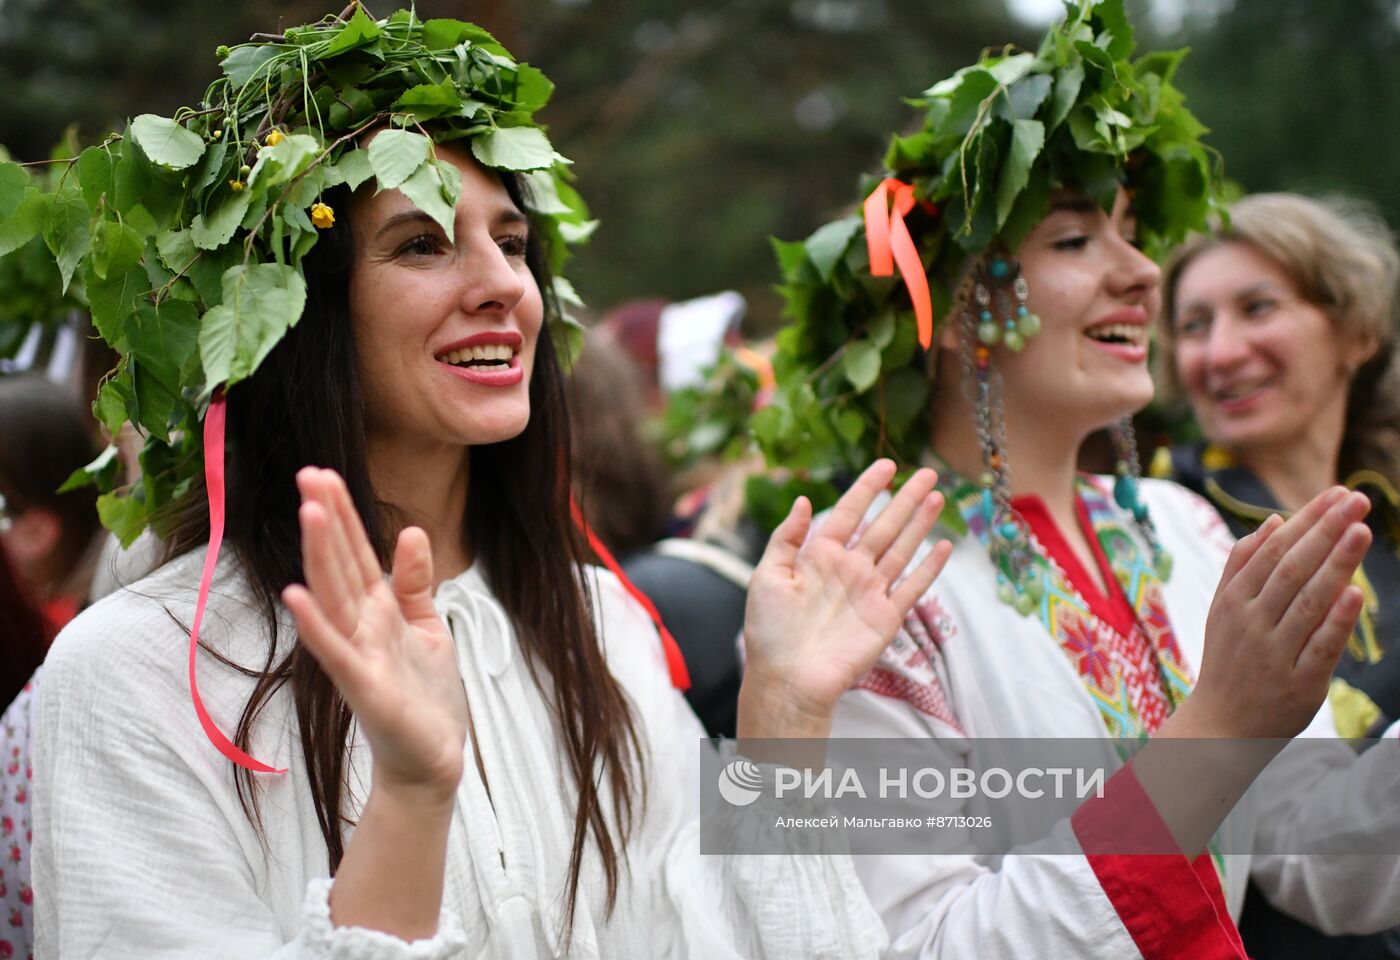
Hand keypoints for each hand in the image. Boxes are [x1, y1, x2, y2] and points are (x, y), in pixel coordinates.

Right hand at [281, 468, 467, 800]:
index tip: (323, 473)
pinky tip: (297, 596)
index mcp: (376, 610)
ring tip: (309, 511)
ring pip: (334, 597)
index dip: (342, 513)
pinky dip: (316, 625)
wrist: (432, 759)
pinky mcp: (365, 688)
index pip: (355, 553)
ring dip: (320, 556)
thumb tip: (410, 531)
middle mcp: (361, 627)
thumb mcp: (426, 626)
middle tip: (309, 473)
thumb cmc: (424, 695)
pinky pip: (336, 652)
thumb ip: (413, 581)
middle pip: (339, 565)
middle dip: (327, 521)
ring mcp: (359, 656)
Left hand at [738, 460, 952, 738]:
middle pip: (883, 526)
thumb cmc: (770, 631)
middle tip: (928, 473)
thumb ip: (786, 537)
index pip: (848, 512)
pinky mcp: (885, 617)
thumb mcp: (767, 576)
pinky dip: (929, 568)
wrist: (787, 678)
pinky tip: (944, 546)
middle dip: (905, 499)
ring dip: (920, 524)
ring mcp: (869, 592)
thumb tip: (803, 500)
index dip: (867, 487)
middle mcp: (848, 570)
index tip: (887, 464)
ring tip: (937, 497)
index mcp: (819, 556)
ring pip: (901, 549)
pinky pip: (912, 587)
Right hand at [1186, 485, 1371, 739]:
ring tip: (1362, 531)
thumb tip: (1273, 520)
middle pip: (1291, 568)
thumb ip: (1241, 566)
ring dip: (1336, 564)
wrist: (1220, 727)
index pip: (1274, 550)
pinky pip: (1319, 647)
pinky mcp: (1298, 685)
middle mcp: (1251, 622)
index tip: (1337, 494)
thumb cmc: (1228, 662)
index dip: (1308, 520)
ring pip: (1307, 601)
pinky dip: (1337, 620)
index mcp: (1233, 600)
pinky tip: (1355, 592)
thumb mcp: (1222, 611)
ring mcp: (1274, 653)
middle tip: (1357, 500)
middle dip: (1326, 531)